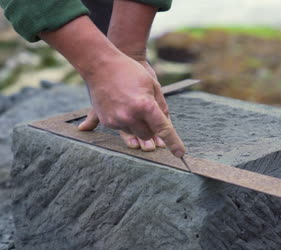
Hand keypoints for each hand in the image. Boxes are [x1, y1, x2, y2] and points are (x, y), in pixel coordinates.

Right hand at [39, 15, 184, 156]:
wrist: (101, 65)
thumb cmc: (130, 72)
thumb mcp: (152, 85)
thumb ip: (161, 106)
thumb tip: (166, 124)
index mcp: (145, 105)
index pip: (164, 128)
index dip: (174, 142)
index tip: (180, 153)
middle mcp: (131, 116)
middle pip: (148, 135)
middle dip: (151, 129)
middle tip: (148, 114)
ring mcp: (117, 120)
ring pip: (134, 134)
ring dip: (137, 126)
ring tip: (132, 106)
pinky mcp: (107, 122)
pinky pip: (122, 129)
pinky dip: (125, 122)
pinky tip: (122, 107)